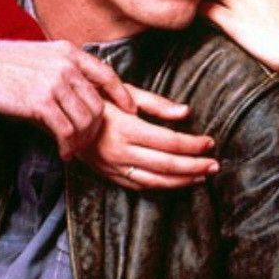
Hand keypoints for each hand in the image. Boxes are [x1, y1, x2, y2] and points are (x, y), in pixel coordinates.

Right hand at [0, 31, 133, 157]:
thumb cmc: (0, 64)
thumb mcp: (39, 58)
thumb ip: (62, 72)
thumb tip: (78, 97)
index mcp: (69, 52)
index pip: (107, 74)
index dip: (122, 95)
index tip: (130, 110)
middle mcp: (67, 65)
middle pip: (99, 103)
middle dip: (97, 128)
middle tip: (87, 143)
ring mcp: (55, 82)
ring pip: (86, 119)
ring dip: (82, 141)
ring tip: (73, 150)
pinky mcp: (40, 101)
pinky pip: (66, 130)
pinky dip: (67, 146)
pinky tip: (62, 152)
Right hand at [77, 84, 218, 189]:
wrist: (63, 116)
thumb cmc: (98, 98)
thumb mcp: (126, 92)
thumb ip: (157, 104)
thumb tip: (186, 112)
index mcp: (127, 128)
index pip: (170, 142)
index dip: (193, 145)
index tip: (210, 142)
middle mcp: (120, 151)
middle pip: (166, 165)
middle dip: (194, 167)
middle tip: (215, 165)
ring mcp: (112, 166)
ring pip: (154, 181)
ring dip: (182, 181)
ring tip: (202, 177)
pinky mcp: (107, 175)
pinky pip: (139, 186)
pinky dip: (161, 186)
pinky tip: (177, 182)